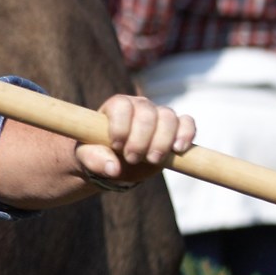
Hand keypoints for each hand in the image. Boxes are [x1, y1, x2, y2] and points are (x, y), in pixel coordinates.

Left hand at [73, 94, 194, 188]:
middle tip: (132, 159)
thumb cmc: (98, 154)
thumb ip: (94, 159)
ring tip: (153, 159)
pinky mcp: (175, 128)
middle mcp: (140, 106)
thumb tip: (113, 168)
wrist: (115, 162)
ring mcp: (159, 115)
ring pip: (168, 117)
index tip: (117, 145)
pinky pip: (187, 123)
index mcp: (116, 106)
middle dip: (141, 138)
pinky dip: (186, 134)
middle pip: (147, 113)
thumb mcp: (87, 157)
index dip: (121, 125)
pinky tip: (178, 149)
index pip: (122, 106)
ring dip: (162, 140)